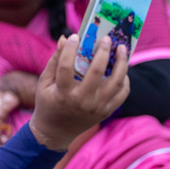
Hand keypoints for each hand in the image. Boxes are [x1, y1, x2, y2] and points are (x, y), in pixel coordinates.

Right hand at [29, 35, 128, 151]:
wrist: (55, 132)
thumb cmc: (48, 103)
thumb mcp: (44, 83)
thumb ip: (55, 61)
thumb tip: (66, 39)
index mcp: (63, 94)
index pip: (66, 67)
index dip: (70, 49)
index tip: (75, 36)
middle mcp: (82, 101)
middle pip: (97, 72)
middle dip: (103, 52)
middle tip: (106, 38)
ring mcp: (97, 107)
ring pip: (116, 82)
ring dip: (121, 63)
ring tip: (122, 49)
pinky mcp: (106, 112)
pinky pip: (122, 94)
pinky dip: (124, 80)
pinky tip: (122, 70)